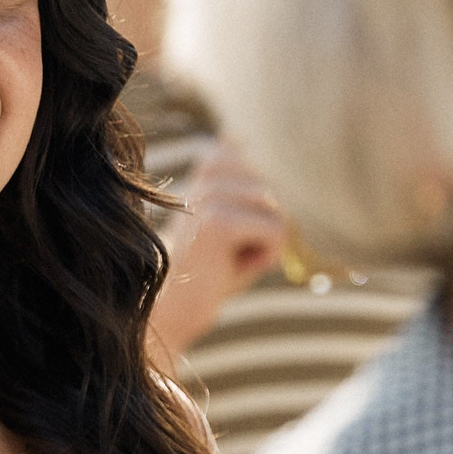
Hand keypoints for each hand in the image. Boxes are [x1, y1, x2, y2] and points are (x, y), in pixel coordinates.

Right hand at [151, 141, 284, 359]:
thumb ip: (254, 189)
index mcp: (212, 165)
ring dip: (263, 245)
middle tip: (228, 251)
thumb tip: (249, 147)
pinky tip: (232, 268)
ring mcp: (209, 196)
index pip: (268, 174)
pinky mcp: (218, 223)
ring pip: (278, 213)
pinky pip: (276, 233)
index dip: (262, 211)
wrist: (174, 306)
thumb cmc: (211, 266)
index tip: (230, 233)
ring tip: (229, 259)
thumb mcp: (238, 219)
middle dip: (264, 228)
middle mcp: (208, 174)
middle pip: (275, 195)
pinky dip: (265, 258)